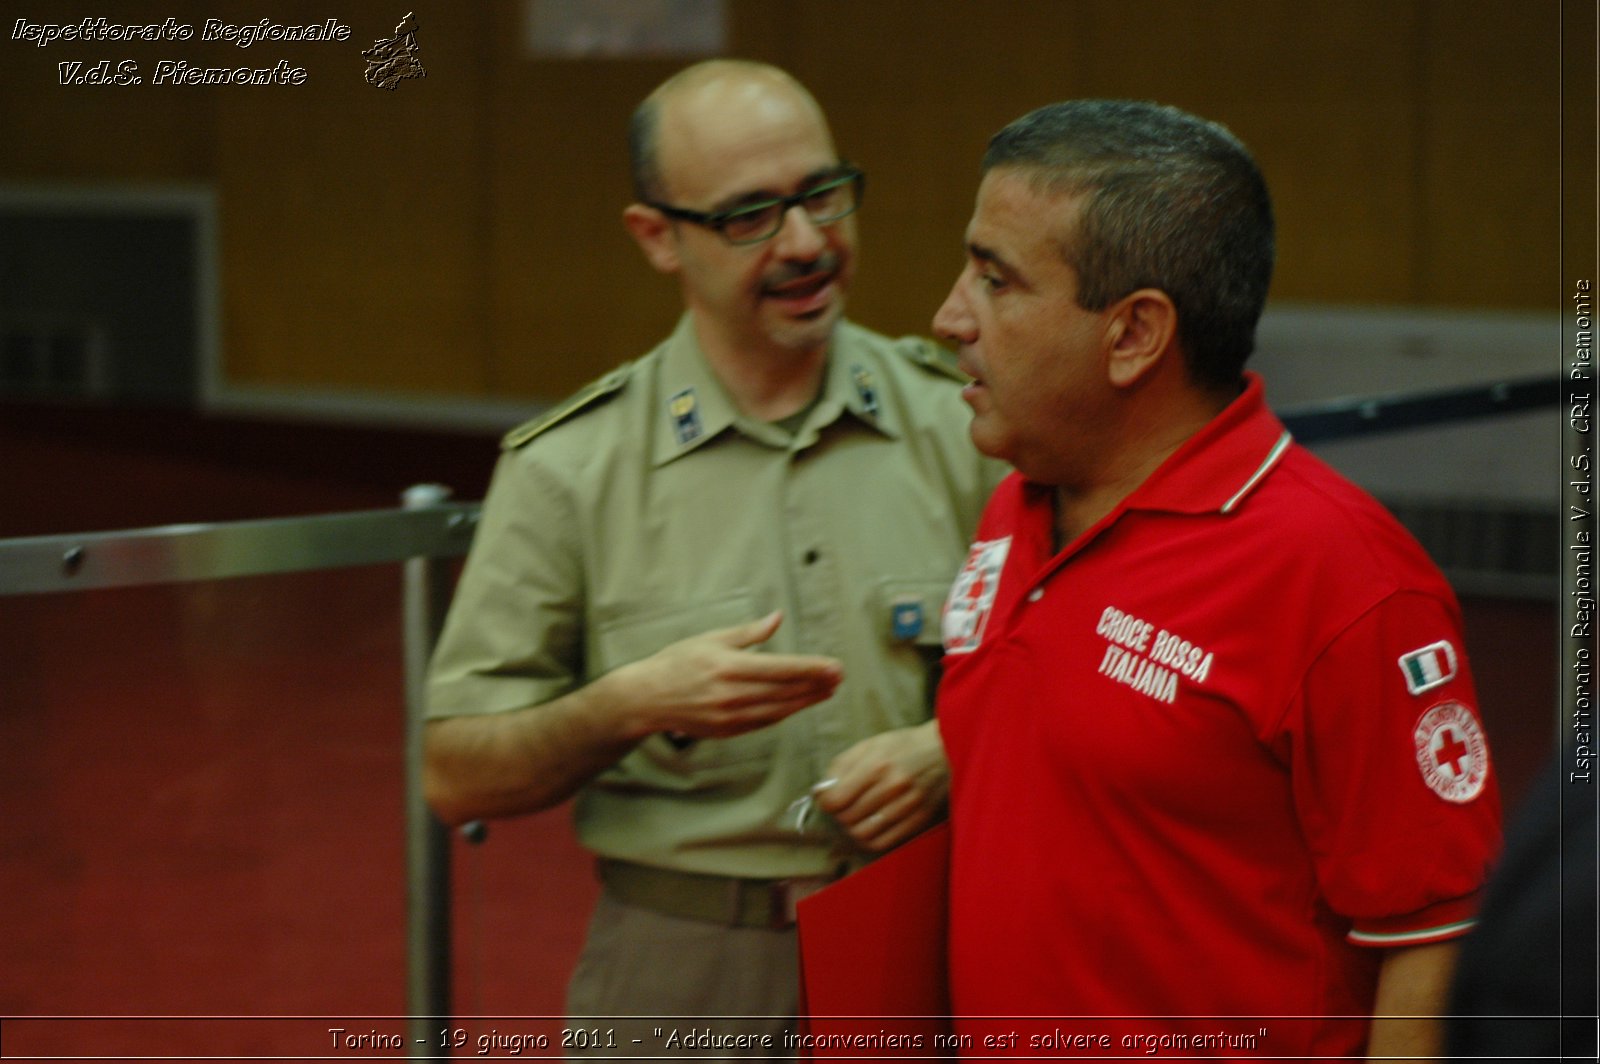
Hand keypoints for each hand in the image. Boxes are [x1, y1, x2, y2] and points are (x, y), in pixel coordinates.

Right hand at [612, 611, 842, 739]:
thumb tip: (778, 618)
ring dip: (806, 701)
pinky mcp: (727, 731)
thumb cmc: (677, 662)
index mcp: (729, 667)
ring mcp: (730, 716)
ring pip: (779, 710)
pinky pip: (764, 722)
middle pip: (786, 691)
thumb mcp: (711, 638)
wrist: (647, 698)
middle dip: (816, 685)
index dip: (812, 669)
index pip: (782, 669)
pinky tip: (799, 705)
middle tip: (839, 678)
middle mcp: (732, 694)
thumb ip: (749, 633)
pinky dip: (785, 713)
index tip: (835, 667)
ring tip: (827, 691)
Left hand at [814, 720, 948, 852]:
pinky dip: (868, 839)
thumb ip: (841, 767)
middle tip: (841, 806)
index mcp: (877, 764)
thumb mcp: (869, 745)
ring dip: (851, 828)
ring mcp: (908, 806)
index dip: (824, 802)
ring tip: (854, 817)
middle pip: (848, 818)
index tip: (826, 798)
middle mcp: (892, 787)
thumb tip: (821, 792)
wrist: (945, 751)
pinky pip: (883, 842)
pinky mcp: (918, 820)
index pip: (836, 799)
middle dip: (838, 815)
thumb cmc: (902, 746)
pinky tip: (867, 827)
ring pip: (863, 834)